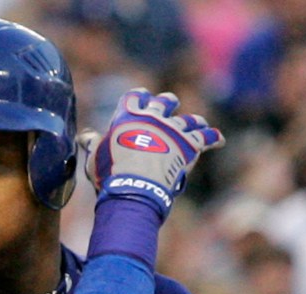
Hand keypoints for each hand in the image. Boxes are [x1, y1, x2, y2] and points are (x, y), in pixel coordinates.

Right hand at [78, 88, 224, 220]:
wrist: (134, 187)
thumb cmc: (110, 173)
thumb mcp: (96, 157)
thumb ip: (94, 144)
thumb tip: (86, 136)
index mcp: (129, 116)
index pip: (134, 96)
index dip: (138, 96)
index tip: (141, 96)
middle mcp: (154, 118)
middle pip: (164, 103)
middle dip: (167, 103)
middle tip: (170, 103)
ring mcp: (174, 130)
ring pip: (188, 119)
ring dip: (192, 121)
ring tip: (197, 122)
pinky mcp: (190, 146)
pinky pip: (206, 138)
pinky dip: (213, 138)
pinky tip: (219, 140)